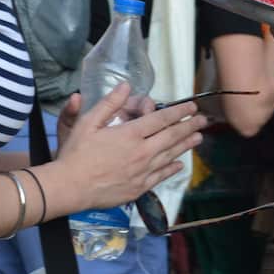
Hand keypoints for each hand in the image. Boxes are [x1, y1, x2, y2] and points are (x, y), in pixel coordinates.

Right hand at [53, 84, 205, 212]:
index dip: (178, 111)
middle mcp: (141, 152)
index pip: (161, 119)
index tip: (191, 106)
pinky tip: (180, 165)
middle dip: (189, 126)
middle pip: (171, 137)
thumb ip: (109, 104)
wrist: (70, 187)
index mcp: (130, 134)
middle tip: (203, 120)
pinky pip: (160, 176)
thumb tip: (126, 85)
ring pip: (170, 156)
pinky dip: (172, 169)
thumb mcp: (87, 123)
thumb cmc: (76, 154)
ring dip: (185, 146)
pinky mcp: (138, 188)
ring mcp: (142, 172)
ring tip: (198, 138)